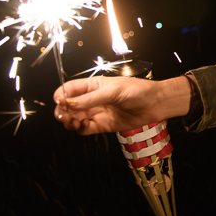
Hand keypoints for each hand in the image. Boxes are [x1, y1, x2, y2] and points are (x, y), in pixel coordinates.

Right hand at [53, 76, 190, 134]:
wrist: (155, 104)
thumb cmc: (138, 91)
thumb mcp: (113, 91)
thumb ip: (91, 98)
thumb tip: (70, 103)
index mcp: (93, 85)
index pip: (69, 89)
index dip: (61, 96)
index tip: (60, 102)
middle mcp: (92, 99)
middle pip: (68, 106)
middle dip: (62, 111)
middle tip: (64, 116)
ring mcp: (97, 112)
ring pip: (74, 118)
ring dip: (69, 121)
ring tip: (73, 122)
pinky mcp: (102, 125)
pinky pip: (85, 129)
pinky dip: (80, 129)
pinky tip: (83, 127)